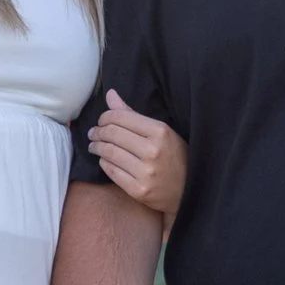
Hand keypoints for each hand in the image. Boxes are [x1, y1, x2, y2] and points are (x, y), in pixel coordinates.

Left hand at [90, 90, 186, 216]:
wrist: (190, 191)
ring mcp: (146, 172)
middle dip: (98, 132)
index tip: (101, 121)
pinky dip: (103, 163)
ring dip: (96, 147)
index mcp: (160, 132)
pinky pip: (112, 171)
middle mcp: (152, 151)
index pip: (120, 117)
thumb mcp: (162, 132)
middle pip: (112, 134)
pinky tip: (104, 160)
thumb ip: (133, 114)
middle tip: (94, 133)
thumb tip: (110, 94)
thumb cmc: (176, 157)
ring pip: (109, 152)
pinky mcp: (139, 190)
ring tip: (94, 145)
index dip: (105, 117)